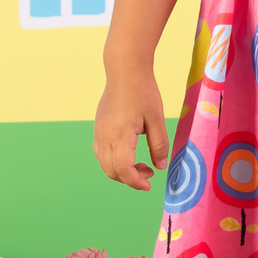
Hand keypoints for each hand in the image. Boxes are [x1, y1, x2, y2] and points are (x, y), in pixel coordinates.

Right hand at [94, 72, 169, 190]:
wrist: (124, 71)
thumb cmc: (143, 92)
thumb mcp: (157, 118)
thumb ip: (159, 145)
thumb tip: (159, 167)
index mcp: (120, 135)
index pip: (123, 170)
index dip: (135, 182)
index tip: (149, 186)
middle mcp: (104, 137)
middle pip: (111, 171)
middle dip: (130, 179)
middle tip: (149, 173)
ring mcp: (98, 133)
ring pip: (104, 164)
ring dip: (121, 171)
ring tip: (142, 165)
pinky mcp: (98, 129)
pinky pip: (101, 154)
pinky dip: (114, 161)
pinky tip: (130, 154)